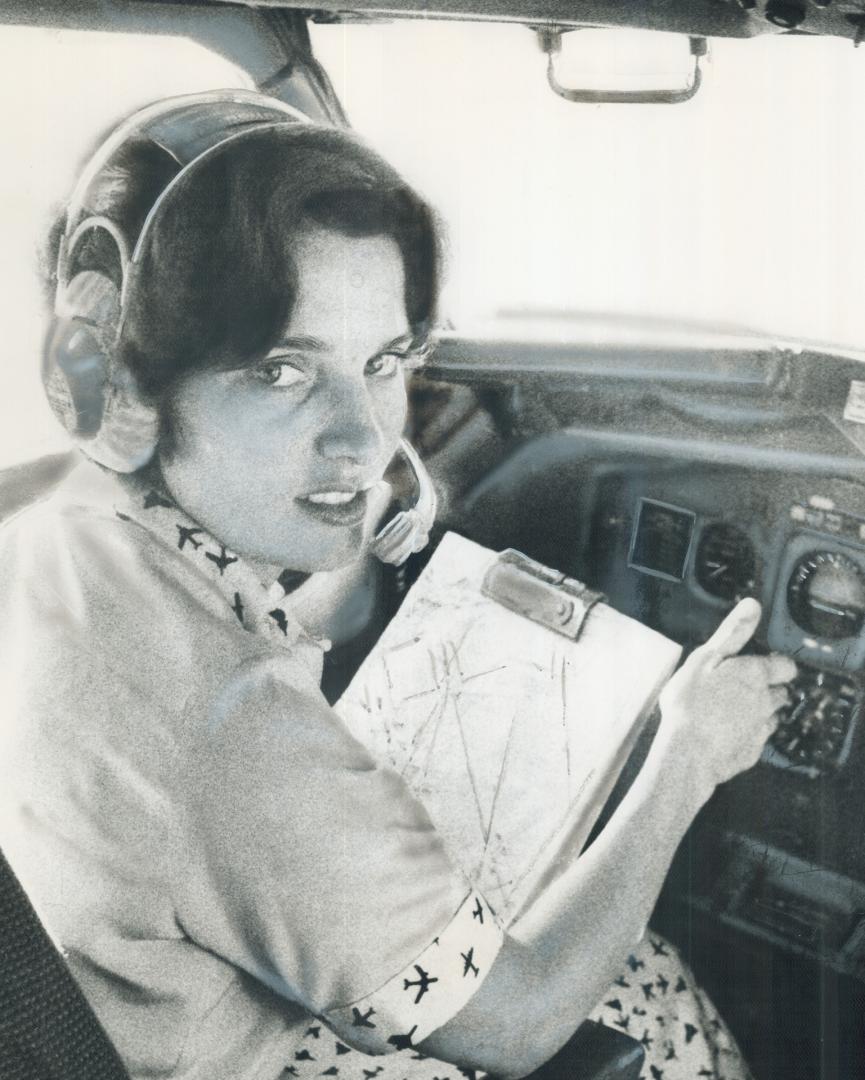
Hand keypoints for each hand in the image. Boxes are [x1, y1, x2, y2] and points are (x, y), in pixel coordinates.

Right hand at [657, 598, 796, 797]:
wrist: (687, 753)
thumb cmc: (690, 701)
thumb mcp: (705, 658)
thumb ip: (732, 632)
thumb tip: (754, 604)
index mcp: (756, 674)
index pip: (786, 666)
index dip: (776, 666)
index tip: (758, 667)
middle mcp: (766, 701)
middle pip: (780, 693)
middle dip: (768, 690)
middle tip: (739, 690)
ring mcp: (761, 730)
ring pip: (770, 717)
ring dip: (759, 714)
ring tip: (730, 713)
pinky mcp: (752, 753)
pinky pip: (756, 740)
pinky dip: (746, 737)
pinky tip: (724, 735)